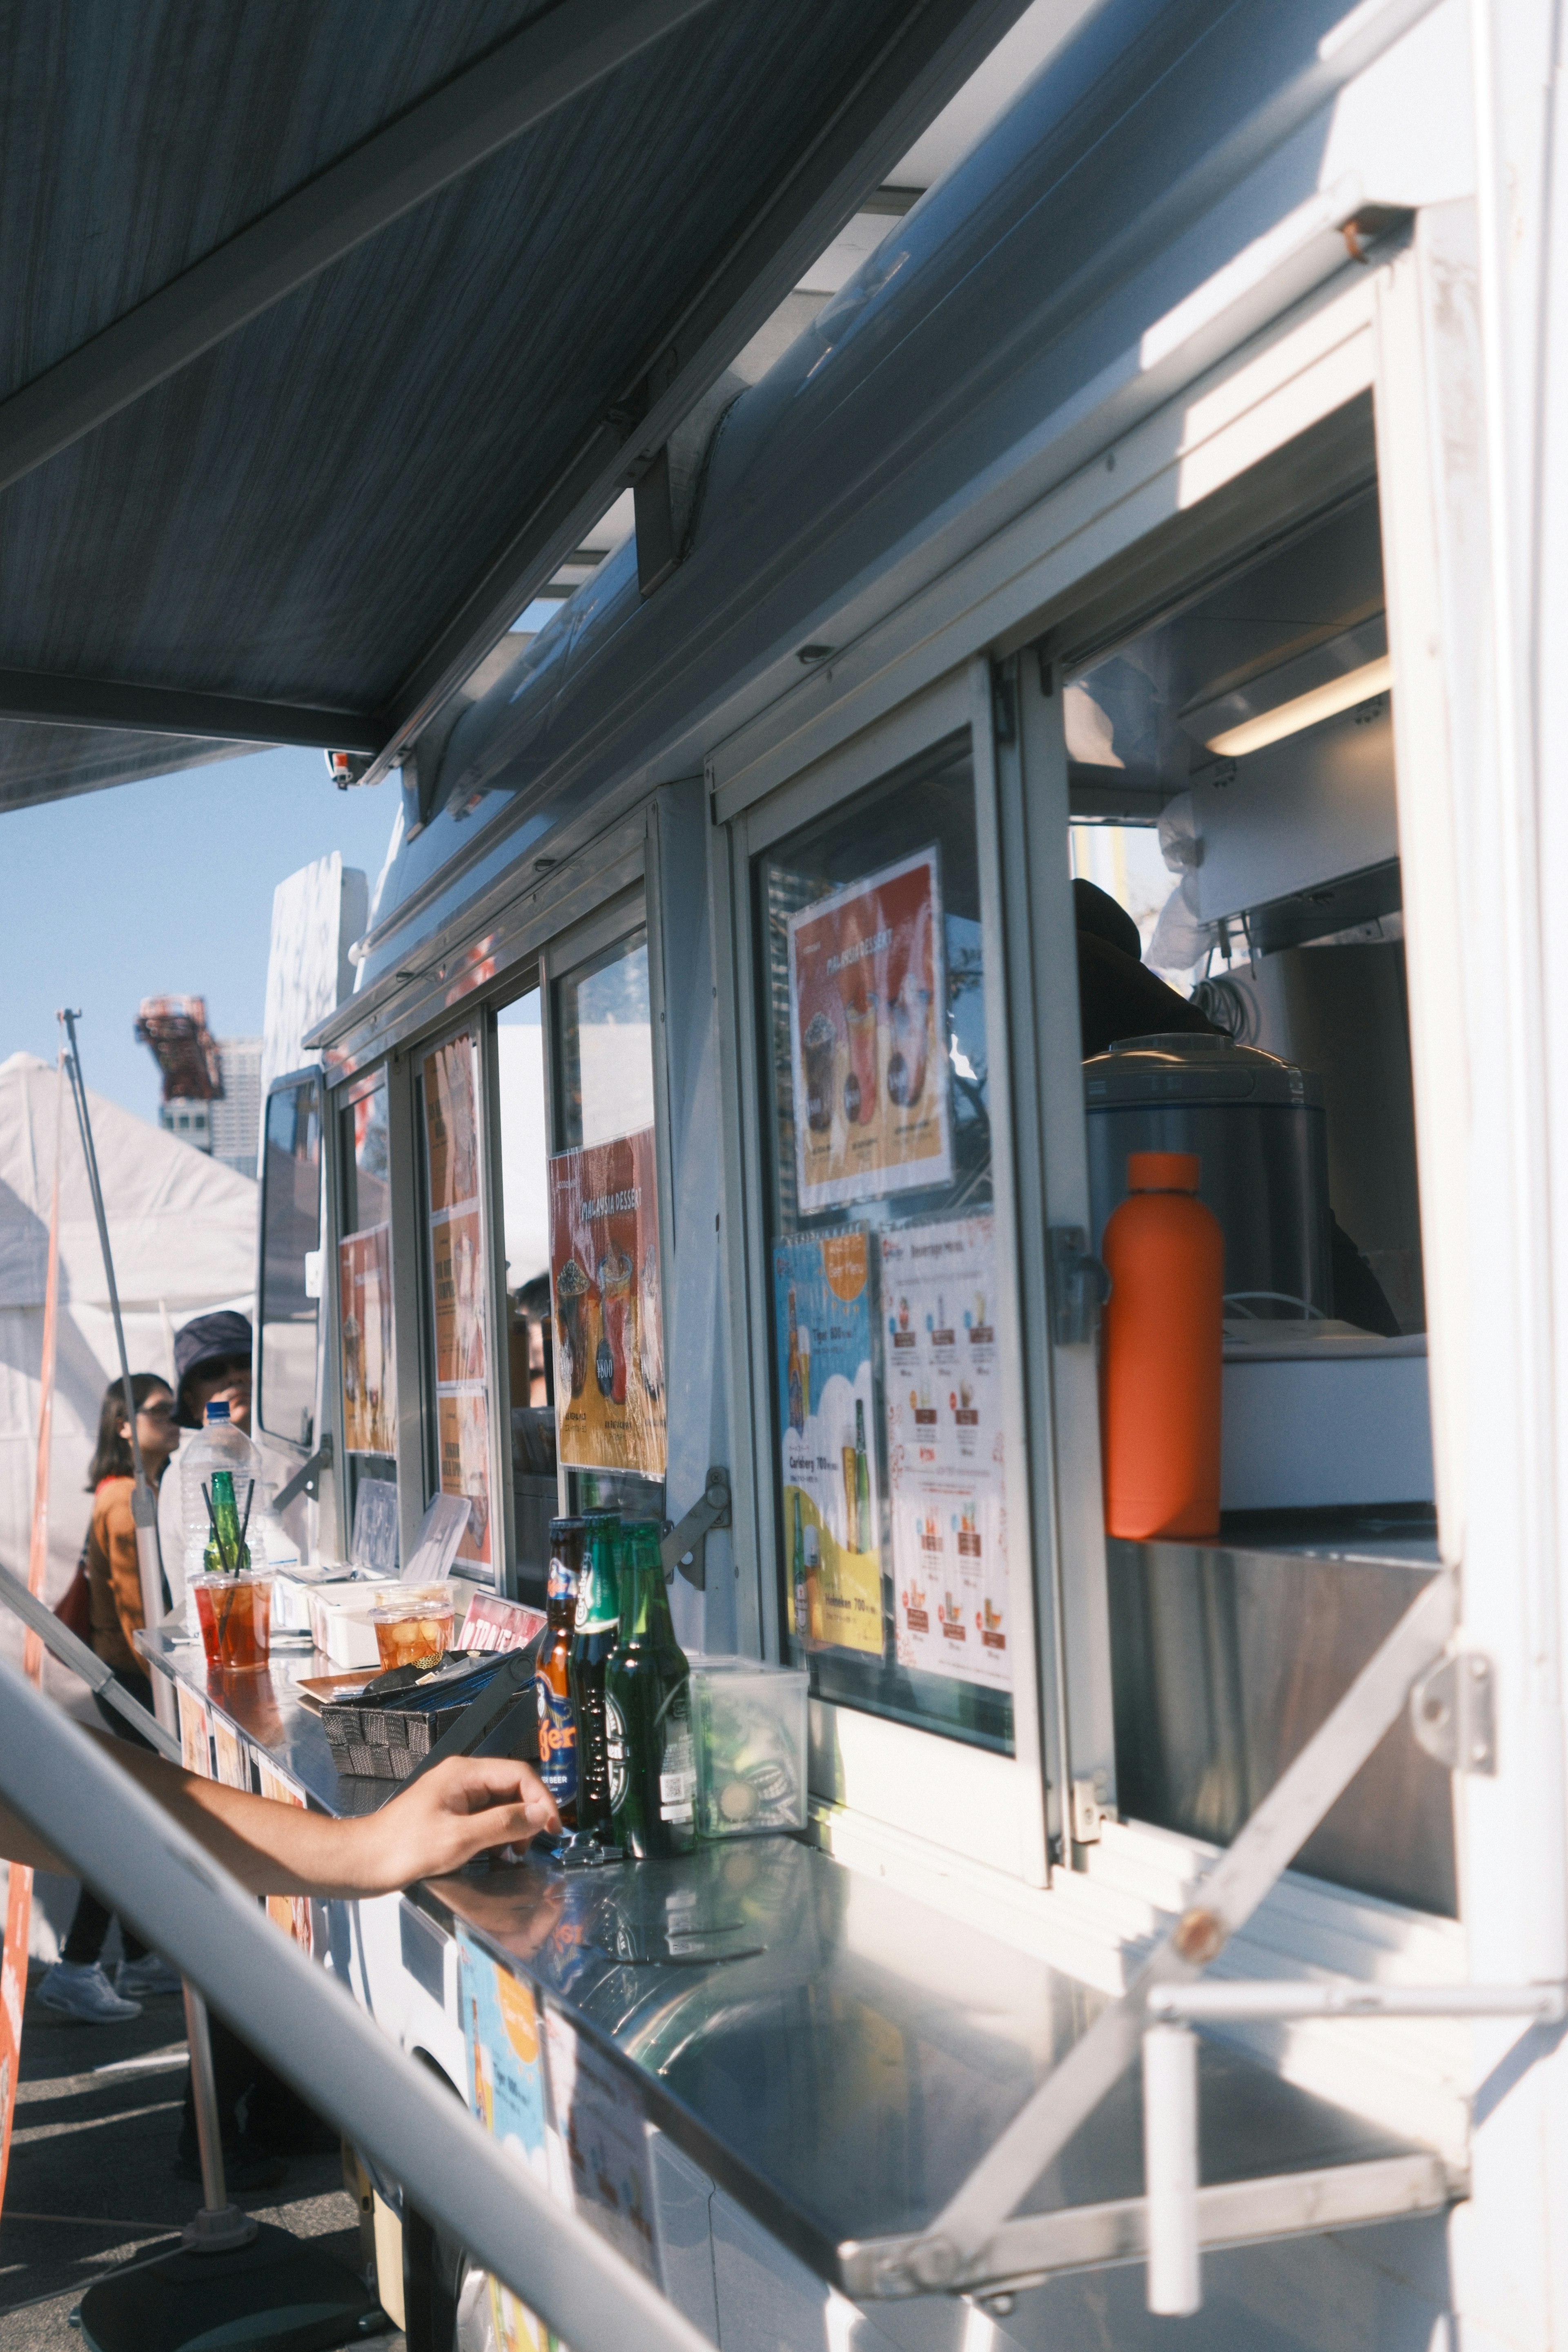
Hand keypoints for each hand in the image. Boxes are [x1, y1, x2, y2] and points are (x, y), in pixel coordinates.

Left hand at [368, 1756, 561, 1888]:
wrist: (363, 1862)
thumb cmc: (402, 1848)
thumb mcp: (459, 1839)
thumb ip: (502, 1824)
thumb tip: (540, 1815)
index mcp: (464, 1773)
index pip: (518, 1774)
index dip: (541, 1799)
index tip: (553, 1828)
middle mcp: (461, 1778)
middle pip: (511, 1787)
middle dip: (529, 1815)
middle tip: (534, 1845)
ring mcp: (455, 1795)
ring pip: (500, 1803)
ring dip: (514, 1826)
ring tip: (515, 1853)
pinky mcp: (449, 1814)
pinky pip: (485, 1817)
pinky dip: (497, 1833)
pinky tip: (498, 1853)